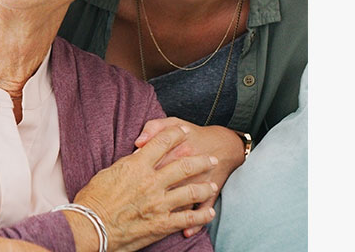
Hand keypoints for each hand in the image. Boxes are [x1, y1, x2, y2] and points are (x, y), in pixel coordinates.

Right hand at [70, 125, 218, 251]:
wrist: (91, 226)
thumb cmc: (94, 199)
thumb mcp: (108, 172)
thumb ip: (127, 164)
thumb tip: (137, 157)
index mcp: (137, 165)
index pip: (162, 143)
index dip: (176, 134)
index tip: (185, 131)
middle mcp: (151, 181)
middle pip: (184, 165)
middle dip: (201, 160)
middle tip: (211, 158)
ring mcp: (159, 203)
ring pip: (191, 190)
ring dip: (205, 186)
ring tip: (213, 184)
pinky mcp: (162, 224)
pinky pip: (188, 218)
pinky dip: (202, 215)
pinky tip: (209, 212)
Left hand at [134, 117, 246, 236]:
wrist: (224, 144)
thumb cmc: (192, 135)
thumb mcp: (172, 122)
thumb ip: (153, 127)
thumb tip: (138, 142)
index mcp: (176, 149)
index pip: (151, 163)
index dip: (138, 171)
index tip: (130, 176)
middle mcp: (187, 168)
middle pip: (165, 183)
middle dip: (150, 193)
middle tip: (138, 199)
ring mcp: (200, 182)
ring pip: (184, 200)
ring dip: (171, 211)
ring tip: (156, 217)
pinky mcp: (211, 194)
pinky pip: (202, 211)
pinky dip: (195, 223)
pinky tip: (185, 231)